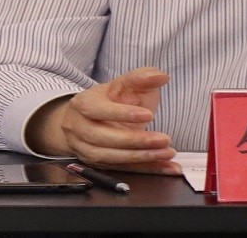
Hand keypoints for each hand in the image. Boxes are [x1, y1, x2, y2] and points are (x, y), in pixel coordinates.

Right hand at [26, 67, 179, 174]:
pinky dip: (146, 169)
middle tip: (164, 140)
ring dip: (141, 158)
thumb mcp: (124, 83)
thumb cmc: (110, 99)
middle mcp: (79, 128)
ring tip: (167, 153)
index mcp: (83, 104)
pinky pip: (123, 171)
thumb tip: (161, 76)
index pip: (97, 110)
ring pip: (111, 158)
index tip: (148, 115)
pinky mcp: (98, 166)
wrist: (90, 119)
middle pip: (103, 138)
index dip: (121, 113)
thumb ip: (141, 78)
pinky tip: (167, 166)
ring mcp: (86, 150)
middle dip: (135, 141)